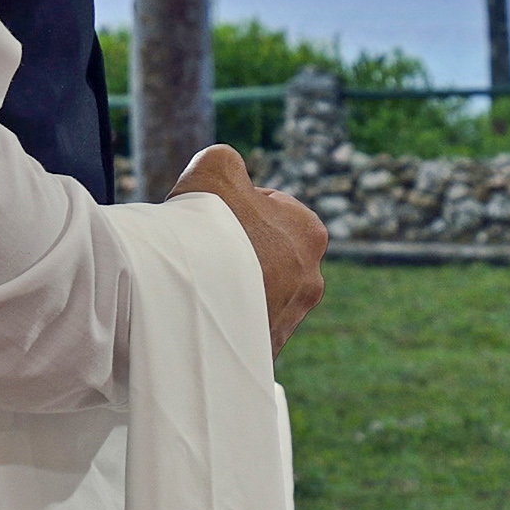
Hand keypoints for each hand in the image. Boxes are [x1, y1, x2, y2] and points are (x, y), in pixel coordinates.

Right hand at [171, 145, 327, 355]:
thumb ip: (225, 160)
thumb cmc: (211, 227)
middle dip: (237, 251)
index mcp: (310, 232)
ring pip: (257, 292)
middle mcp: (311, 277)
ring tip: (201, 283)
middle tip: (202, 251)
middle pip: (266, 255)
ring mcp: (291, 317)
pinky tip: (203, 310)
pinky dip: (227, 318)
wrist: (197, 297)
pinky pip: (246, 326)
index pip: (271, 210)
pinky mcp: (267, 349)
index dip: (234, 207)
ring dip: (233, 286)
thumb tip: (225, 167)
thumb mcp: (216, 168)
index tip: (212, 216)